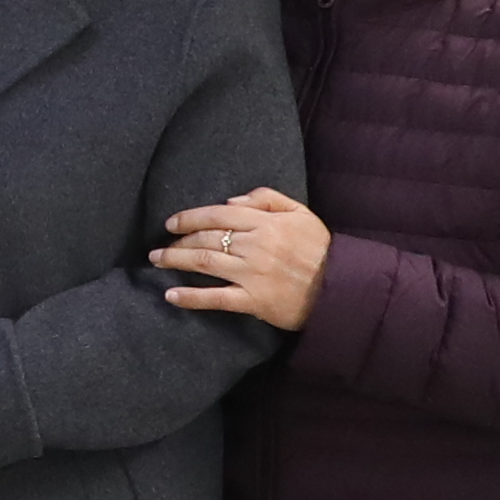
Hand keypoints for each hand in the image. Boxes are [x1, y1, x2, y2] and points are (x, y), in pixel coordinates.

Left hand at [159, 187, 331, 329]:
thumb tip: (230, 200)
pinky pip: (216, 298)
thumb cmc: (320, 249)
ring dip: (176, 261)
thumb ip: (267, 199)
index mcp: (266, 223)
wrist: (343, 288)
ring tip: (157, 261)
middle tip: (159, 246)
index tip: (171, 223)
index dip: (189, 218)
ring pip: (205, 263)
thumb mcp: (300, 214)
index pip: (217, 215)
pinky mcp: (254, 300)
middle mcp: (255, 246)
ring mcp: (253, 274)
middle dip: (178, 241)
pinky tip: (171, 295)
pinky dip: (191, 296)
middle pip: (206, 239)